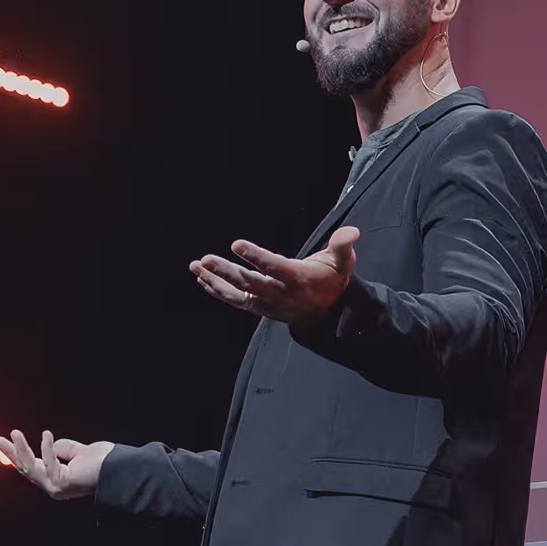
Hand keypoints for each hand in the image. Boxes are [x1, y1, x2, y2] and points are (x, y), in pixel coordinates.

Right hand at [0, 429, 113, 499]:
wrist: (120, 468)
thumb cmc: (104, 461)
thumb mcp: (81, 451)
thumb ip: (65, 448)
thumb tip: (51, 443)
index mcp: (55, 479)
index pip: (31, 466)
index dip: (18, 453)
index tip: (6, 439)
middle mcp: (53, 486)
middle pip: (26, 468)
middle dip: (12, 453)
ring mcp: (56, 487)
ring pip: (31, 468)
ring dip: (21, 450)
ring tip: (14, 434)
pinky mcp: (63, 483)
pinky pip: (50, 463)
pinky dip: (47, 448)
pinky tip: (46, 434)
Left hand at [189, 225, 359, 323]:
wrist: (329, 314)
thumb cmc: (332, 280)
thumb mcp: (342, 262)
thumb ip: (343, 245)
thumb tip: (351, 231)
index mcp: (298, 279)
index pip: (274, 267)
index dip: (255, 256)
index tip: (236, 244)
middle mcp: (280, 294)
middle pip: (249, 283)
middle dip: (226, 271)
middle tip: (206, 259)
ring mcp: (267, 304)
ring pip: (238, 294)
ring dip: (215, 281)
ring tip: (196, 267)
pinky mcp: (260, 308)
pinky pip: (235, 301)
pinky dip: (218, 290)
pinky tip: (202, 280)